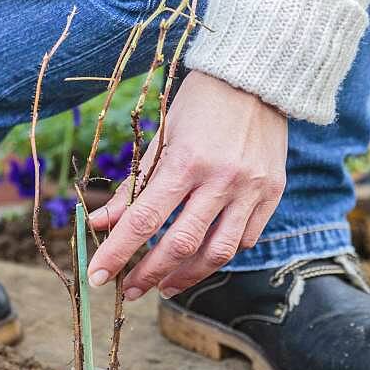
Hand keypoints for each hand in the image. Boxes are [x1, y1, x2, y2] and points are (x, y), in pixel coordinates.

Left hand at [88, 70, 287, 297]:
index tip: (96, 276)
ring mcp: (251, 189)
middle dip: (149, 274)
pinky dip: (219, 254)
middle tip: (128, 291)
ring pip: (218, 252)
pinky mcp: (272, 193)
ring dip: (186, 276)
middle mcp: (221, 179)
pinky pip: (244, 239)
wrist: (258, 78)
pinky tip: (200, 258)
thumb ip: (132, 187)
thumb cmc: (200, 105)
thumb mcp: (160, 138)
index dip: (118, 253)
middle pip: (181, 244)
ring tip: (163, 287)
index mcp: (185, 161)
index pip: (144, 219)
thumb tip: (99, 223)